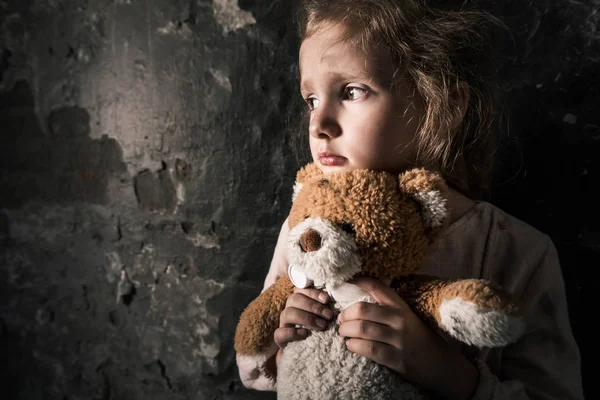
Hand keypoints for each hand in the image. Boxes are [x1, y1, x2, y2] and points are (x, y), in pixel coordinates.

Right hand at [274, 287, 333, 351]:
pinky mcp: (279, 338)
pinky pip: (280, 333)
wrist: (309, 351)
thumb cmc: (319, 329)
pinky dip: (293, 332)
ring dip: (306, 318)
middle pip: (294, 299)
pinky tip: (305, 334)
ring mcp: (283, 323)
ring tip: (322, 326)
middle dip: (314, 306)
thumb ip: (326, 307)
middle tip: (329, 316)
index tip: (326, 300)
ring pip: (287, 313)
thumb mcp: (324, 316)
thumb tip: (336, 302)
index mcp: (298, 300)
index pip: (300, 289)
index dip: (313, 293)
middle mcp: (289, 308)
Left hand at [337, 277, 477, 399]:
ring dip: (346, 331)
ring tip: (343, 333)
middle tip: (340, 319)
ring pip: (363, 329)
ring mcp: (399, 339)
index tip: (345, 282)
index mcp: (400, 306)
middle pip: (362, 309)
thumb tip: (355, 298)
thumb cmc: (417, 337)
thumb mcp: (406, 316)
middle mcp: (399, 320)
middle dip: (345, 314)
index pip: (377, 287)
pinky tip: (351, 345)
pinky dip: (355, 346)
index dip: (358, 281)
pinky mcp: (397, 359)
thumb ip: (385, 307)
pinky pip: (369, 349)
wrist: (440, 364)